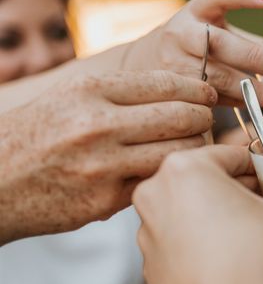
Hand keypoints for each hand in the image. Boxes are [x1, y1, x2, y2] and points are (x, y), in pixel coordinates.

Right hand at [0, 69, 214, 243]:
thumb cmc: (36, 134)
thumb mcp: (70, 97)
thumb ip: (120, 94)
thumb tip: (178, 92)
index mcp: (90, 90)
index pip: (165, 83)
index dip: (196, 89)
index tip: (206, 95)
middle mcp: (97, 124)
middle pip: (180, 117)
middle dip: (203, 118)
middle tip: (206, 120)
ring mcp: (102, 165)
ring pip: (177, 153)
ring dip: (196, 149)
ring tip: (196, 146)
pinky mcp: (104, 201)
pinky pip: (155, 183)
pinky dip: (169, 176)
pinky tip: (171, 171)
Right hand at [123, 0, 262, 111]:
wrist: (144, 65)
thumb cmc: (196, 45)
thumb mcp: (216, 29)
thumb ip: (252, 38)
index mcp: (197, 10)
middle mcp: (181, 32)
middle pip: (217, 42)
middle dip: (252, 56)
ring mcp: (174, 63)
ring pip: (215, 77)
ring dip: (252, 90)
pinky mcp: (174, 91)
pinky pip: (210, 99)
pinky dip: (237, 104)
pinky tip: (259, 111)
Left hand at [133, 145, 262, 283]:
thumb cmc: (252, 268)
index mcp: (185, 169)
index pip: (232, 155)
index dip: (262, 167)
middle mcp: (156, 193)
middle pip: (210, 180)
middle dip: (244, 192)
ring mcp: (147, 229)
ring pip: (194, 208)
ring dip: (224, 214)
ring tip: (255, 232)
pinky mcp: (150, 261)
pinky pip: (181, 237)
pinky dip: (205, 239)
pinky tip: (232, 255)